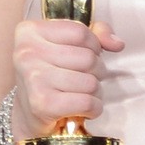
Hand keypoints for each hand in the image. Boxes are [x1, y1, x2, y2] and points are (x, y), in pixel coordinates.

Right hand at [12, 18, 122, 135]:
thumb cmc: (50, 75)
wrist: (28, 113)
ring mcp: (33, 78)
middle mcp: (27, 52)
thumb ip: (95, 34)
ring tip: (82, 94)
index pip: (80, 32)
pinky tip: (84, 109)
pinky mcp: (42, 103)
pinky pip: (87, 102)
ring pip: (90, 82)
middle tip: (84, 79)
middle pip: (88, 58)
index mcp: (31, 31)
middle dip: (96, 71)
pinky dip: (94, 108)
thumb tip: (117, 43)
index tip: (86, 55)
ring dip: (95, 92)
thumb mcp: (67, 44)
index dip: (93, 45)